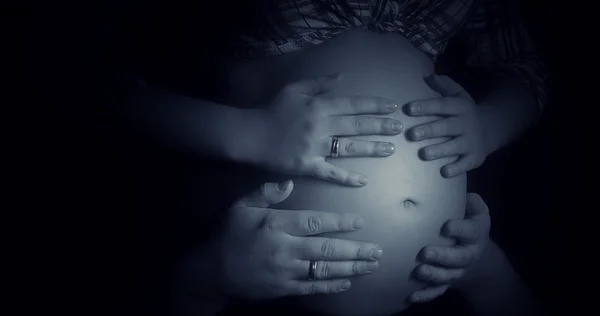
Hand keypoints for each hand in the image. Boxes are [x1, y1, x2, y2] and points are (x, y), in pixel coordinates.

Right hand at [214, 180, 382, 300]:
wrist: (211, 271)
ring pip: (324, 269)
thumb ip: (265, 193)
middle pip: (327, 248)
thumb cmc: (228, 235)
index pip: (314, 222)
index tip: (360, 221)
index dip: (340, 221)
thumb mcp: (240, 207)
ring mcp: (285, 271)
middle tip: (377, 250)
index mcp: (276, 225)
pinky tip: (347, 281)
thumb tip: (290, 182)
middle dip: (355, 250)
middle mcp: (285, 249)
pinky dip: (331, 285)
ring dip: (351, 268)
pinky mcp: (283, 289)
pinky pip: (312, 287)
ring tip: (371, 265)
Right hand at [252, 73, 402, 185]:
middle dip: (380, 126)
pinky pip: (330, 173)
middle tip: (399, 128)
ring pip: (349, 148)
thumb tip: (343, 77)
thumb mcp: (294, 89)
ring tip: (390, 149)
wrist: (250, 134)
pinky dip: (346, 177)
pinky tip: (362, 181)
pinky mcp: (307, 166)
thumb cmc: (272, 110)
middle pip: (356, 125)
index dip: (374, 105)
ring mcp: (315, 147)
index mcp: (319, 106)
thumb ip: (319, 84)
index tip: (392, 107)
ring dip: (371, 148)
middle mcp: (321, 126)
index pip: (352, 104)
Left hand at [404, 75, 485, 176]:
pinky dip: (456, 168)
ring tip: (424, 153)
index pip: (441, 105)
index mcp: (459, 107)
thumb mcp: (458, 95)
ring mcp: (470, 142)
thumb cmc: (462, 113)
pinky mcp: (474, 157)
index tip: (409, 109)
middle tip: (412, 134)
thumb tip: (429, 75)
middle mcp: (466, 124)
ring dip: (439, 150)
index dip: (426, 107)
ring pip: (454, 146)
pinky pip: (465, 163)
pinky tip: (444, 172)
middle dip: (429, 130)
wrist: (488, 130)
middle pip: (446, 127)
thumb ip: (444, 86)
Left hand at [408, 193, 490, 302]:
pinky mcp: (447, 283)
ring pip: (447, 276)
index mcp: (475, 235)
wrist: (480, 259)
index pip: (470, 232)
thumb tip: (458, 188)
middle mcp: (468, 255)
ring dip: (433, 275)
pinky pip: (437, 291)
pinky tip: (411, 296)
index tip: (446, 226)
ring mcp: (457, 271)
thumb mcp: (477, 212)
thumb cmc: (471, 227)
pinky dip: (425, 295)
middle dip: (442, 256)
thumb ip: (471, 202)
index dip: (459, 229)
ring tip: (418, 271)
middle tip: (425, 253)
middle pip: (458, 258)